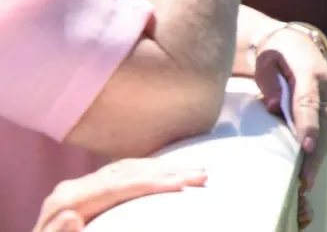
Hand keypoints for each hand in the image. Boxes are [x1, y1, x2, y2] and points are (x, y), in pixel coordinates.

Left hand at [32, 159, 206, 231]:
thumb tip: (71, 214)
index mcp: (67, 201)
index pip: (116, 186)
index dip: (152, 183)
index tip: (184, 184)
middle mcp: (74, 187)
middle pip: (128, 172)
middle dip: (168, 172)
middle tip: (204, 174)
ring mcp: (81, 186)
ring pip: (129, 167)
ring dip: (165, 167)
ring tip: (199, 170)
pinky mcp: (88, 188)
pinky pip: (124, 171)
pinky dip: (150, 169)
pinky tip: (171, 169)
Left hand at [252, 27, 326, 200]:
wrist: (297, 43)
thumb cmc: (276, 54)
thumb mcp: (267, 61)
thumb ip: (269, 82)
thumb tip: (274, 107)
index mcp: (310, 72)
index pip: (308, 102)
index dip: (308, 126)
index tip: (305, 148)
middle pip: (324, 122)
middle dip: (315, 152)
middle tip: (305, 178)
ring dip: (318, 156)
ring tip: (307, 181)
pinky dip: (320, 149)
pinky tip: (311, 168)